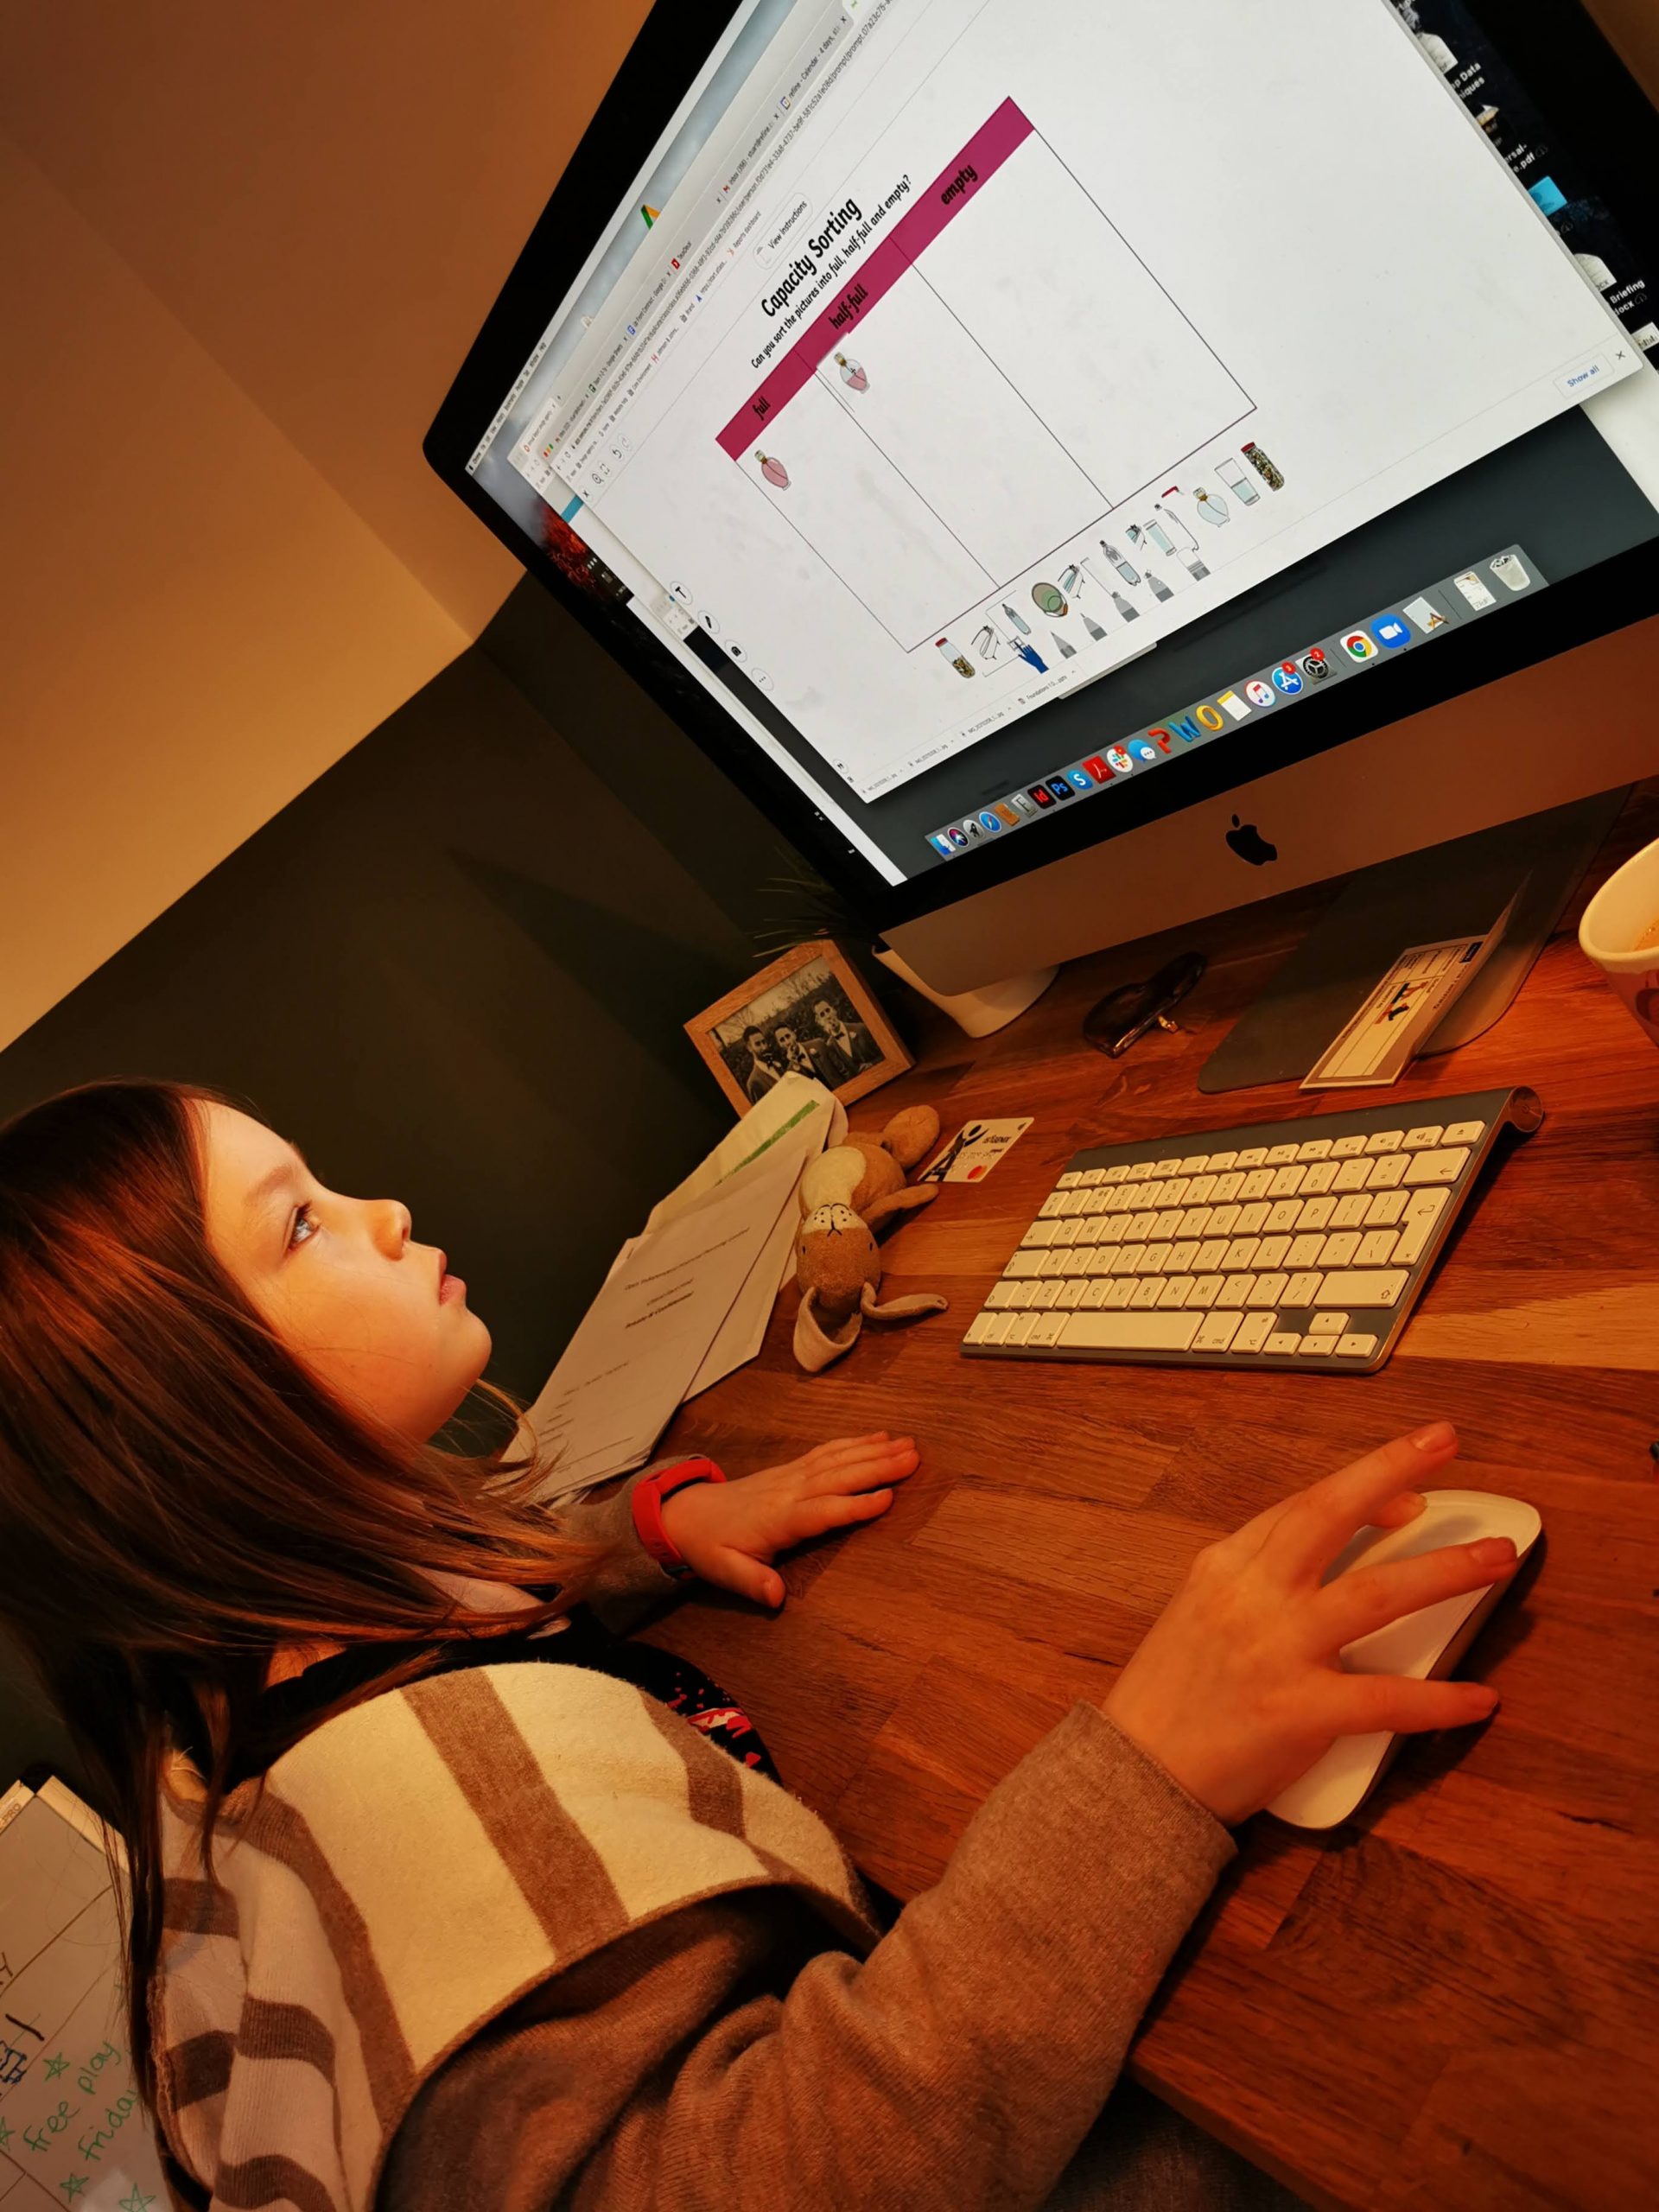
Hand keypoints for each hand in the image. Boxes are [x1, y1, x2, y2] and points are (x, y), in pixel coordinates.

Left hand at [659, 1433, 919, 1606]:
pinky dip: (854, 1443)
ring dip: (873, 1451)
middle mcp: (789, 1491)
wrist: (688, 1515)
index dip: (854, 1505)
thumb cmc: (711, 1547)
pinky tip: (878, 1437)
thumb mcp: (725, 1571)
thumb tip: (776, 1597)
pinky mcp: (792, 1470)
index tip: (888, 1498)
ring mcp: (791, 1476)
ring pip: (837, 1460)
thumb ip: (752, 1582)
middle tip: (914, 1458)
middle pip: (838, 1477)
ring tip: (907, 1445)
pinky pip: (827, 1453)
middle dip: (877, 1467)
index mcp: (777, 1519)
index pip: (822, 1511)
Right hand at [1104, 1422, 1515, 1824]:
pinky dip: (1438, 1700)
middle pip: (1329, 1514)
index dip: (1362, 1488)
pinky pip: (1384, 1699)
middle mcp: (1250, 1596)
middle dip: (1391, 1469)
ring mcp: (1274, 1650)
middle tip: (1445, 1442)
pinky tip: (1479, 1698)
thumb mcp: (1198, 1615)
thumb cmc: (1169, 1699)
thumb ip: (1256, 1584)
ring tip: (1497, 1557)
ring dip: (1444, 1572)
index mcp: (1223, 1567)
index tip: (1408, 1491)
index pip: (1300, 1507)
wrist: (1135, 1773)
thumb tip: (1331, 1566)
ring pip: (1373, 1594)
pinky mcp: (1296, 1711)